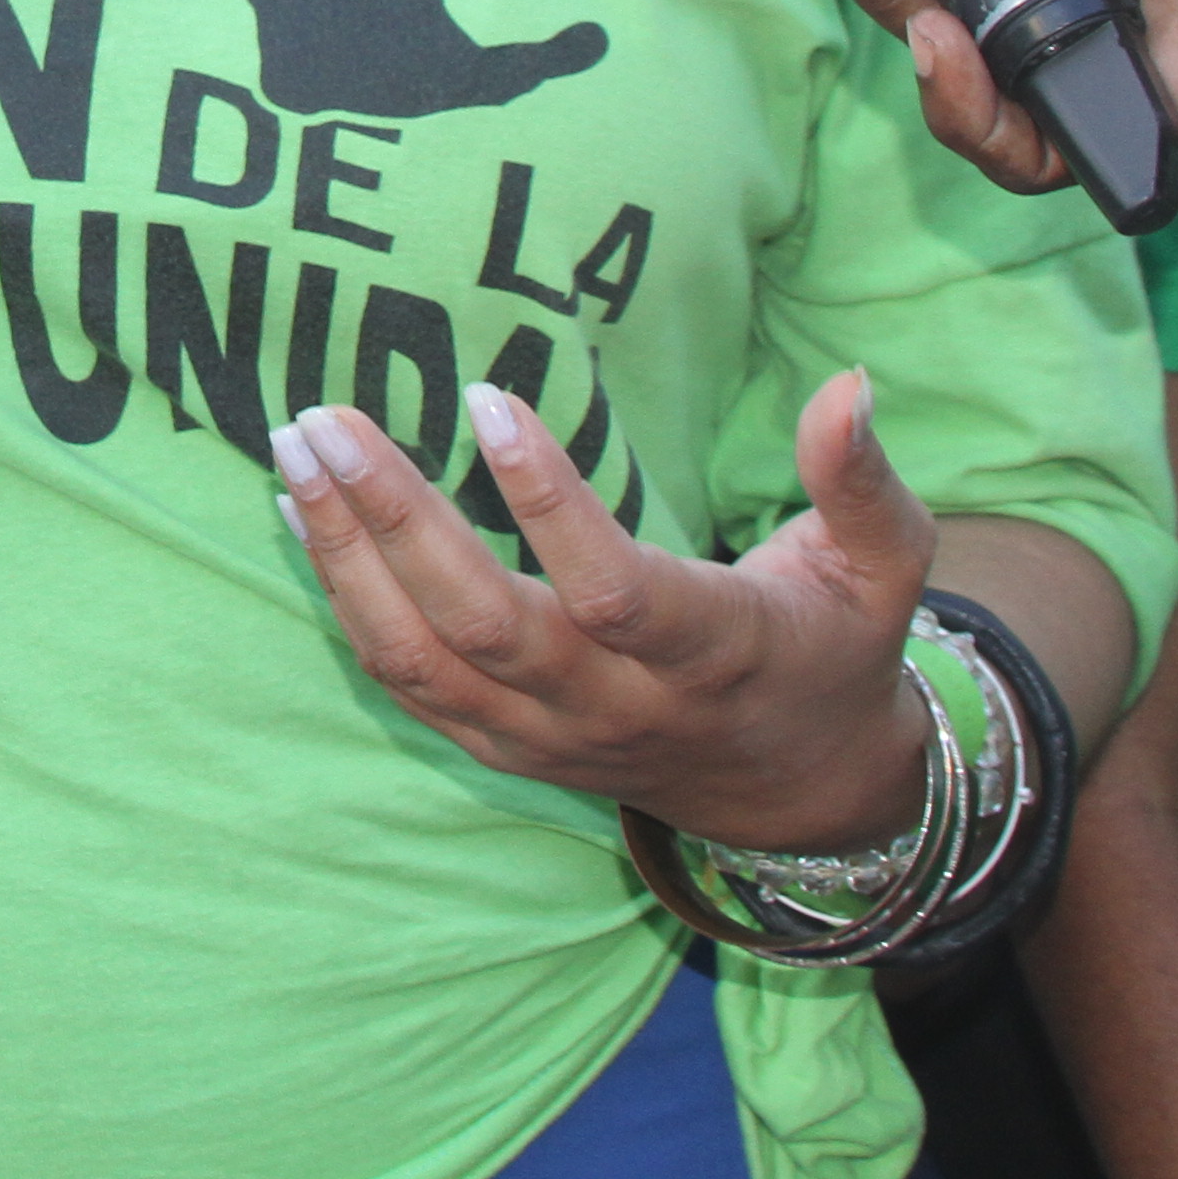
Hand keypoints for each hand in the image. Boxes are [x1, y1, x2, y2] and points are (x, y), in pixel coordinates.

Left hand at [277, 367, 934, 853]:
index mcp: (714, 654)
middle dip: (395, 521)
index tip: (487, 397)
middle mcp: (618, 707)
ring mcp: (550, 737)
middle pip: (485, 626)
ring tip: (296, 452)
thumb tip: (850, 384)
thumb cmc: (834, 649)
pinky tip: (303, 515)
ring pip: (422, 661)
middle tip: (329, 419)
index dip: (550, 501)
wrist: (797, 794)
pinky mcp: (504, 747)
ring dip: (347, 557)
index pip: (616, 591)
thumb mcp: (881, 566)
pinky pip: (405, 684)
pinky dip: (345, 601)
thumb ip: (861, 480)